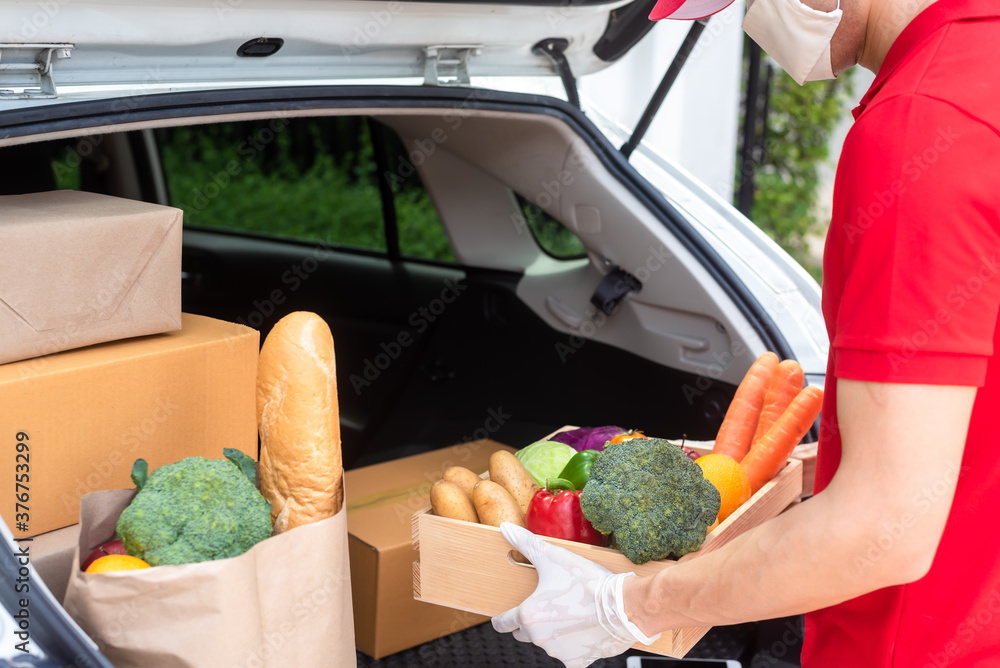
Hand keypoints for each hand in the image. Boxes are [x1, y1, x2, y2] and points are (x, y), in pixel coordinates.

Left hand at [491, 523, 659, 667]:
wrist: (623, 606)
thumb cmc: (587, 581)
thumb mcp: (553, 557)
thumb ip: (526, 544)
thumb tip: (505, 528)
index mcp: (528, 615)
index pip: (502, 624)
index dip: (501, 619)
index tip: (503, 617)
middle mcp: (538, 638)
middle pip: (523, 634)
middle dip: (529, 623)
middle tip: (545, 607)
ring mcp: (558, 652)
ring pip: (546, 643)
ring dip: (552, 633)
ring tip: (569, 614)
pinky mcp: (577, 661)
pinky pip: (569, 655)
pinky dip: (573, 645)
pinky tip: (582, 631)